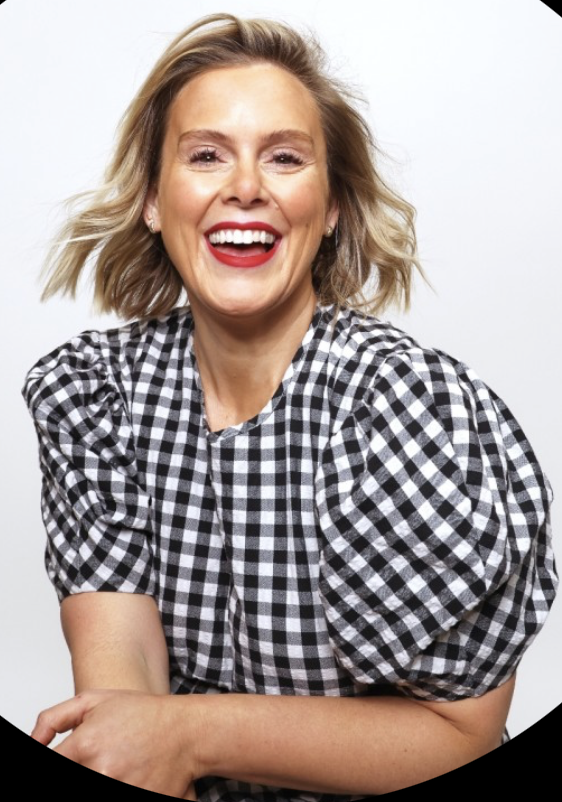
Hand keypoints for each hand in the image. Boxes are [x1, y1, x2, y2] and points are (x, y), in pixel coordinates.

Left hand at [31, 689, 199, 798]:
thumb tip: (33, 743)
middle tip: (104, 758)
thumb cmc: (142, 713)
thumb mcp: (94, 700)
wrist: (187, 731)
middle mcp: (100, 770)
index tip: (73, 756)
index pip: (54, 764)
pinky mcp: (140, 799)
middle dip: (87, 767)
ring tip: (119, 765)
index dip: (61, 761)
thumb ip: (53, 720)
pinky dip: (124, 783)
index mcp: (85, 745)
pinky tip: (130, 774)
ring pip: (97, 784)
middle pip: (76, 775)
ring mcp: (121, 788)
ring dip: (106, 775)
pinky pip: (119, 798)